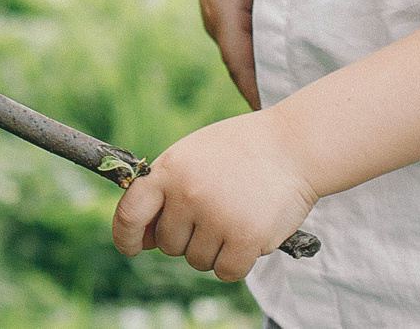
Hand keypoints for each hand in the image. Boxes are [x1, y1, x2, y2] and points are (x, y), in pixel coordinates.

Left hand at [110, 110, 318, 284]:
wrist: (294, 145)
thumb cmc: (240, 151)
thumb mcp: (193, 157)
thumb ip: (166, 192)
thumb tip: (142, 241)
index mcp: (169, 170)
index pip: (129, 214)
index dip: (125, 237)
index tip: (133, 247)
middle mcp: (188, 194)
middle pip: (169, 245)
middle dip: (188, 237)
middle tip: (216, 210)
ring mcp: (216, 217)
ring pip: (198, 261)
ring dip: (215, 249)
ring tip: (237, 214)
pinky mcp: (245, 238)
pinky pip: (226, 272)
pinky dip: (237, 262)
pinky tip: (249, 234)